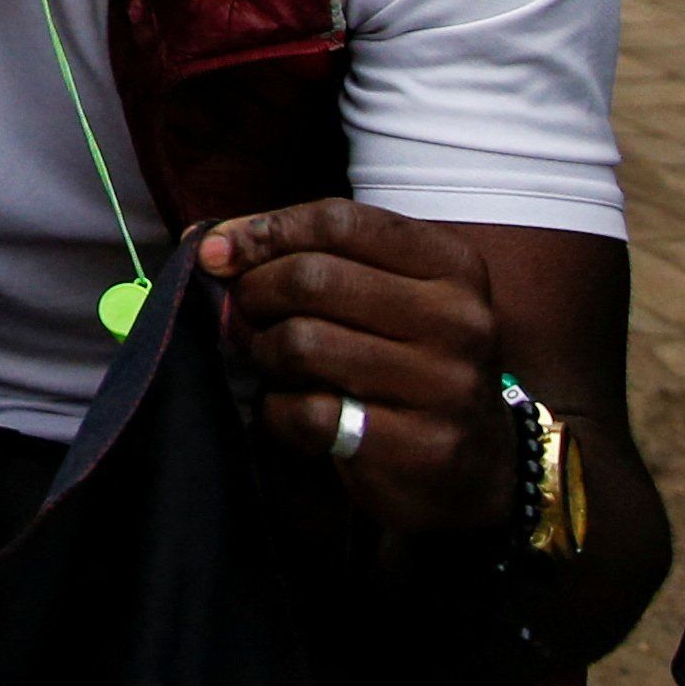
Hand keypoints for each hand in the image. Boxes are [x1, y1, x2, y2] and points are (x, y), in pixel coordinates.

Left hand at [201, 200, 517, 537]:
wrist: (476, 465)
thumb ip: (307, 256)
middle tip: (245, 317)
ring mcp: (445, 385)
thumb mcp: (381, 293)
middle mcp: (459, 320)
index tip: (218, 253)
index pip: (339, 221)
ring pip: (304, 343)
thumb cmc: (404, 360)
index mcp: (451, 266)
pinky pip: (309, 412)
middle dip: (255, 295)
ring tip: (275, 366)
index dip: (264, 231)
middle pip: (312, 279)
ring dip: (265, 355)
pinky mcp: (421, 446)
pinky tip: (291, 414)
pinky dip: (278, 413)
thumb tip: (208, 243)